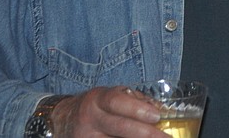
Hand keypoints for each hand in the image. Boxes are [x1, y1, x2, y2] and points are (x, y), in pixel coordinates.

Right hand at [50, 86, 165, 136]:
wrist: (62, 120)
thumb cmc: (95, 107)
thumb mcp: (109, 96)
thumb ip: (134, 100)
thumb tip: (159, 109)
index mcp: (97, 100)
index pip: (116, 102)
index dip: (137, 109)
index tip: (157, 116)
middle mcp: (90, 119)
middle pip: (120, 127)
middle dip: (145, 133)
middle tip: (166, 137)